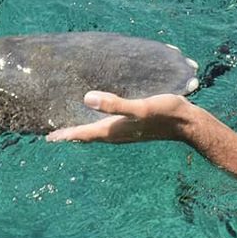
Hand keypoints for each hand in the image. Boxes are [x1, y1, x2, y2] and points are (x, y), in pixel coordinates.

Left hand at [45, 91, 193, 143]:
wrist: (187, 123)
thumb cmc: (164, 113)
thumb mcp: (139, 107)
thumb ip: (115, 104)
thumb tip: (87, 99)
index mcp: (114, 130)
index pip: (84, 134)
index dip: (66, 135)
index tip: (49, 139)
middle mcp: (117, 133)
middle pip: (88, 136)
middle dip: (72, 135)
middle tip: (54, 135)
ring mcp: (126, 131)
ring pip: (98, 133)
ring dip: (84, 132)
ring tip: (71, 129)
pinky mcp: (133, 125)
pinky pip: (109, 127)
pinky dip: (98, 125)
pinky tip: (101, 118)